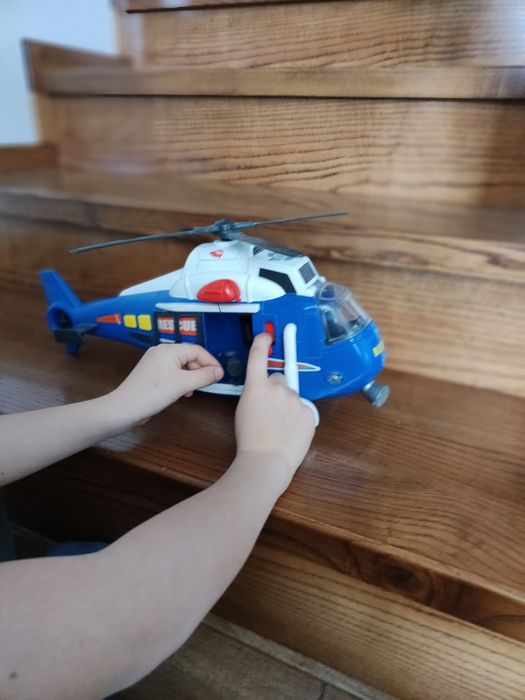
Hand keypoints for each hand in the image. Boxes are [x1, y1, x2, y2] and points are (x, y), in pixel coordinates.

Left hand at [107, 343, 223, 425]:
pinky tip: (182, 393)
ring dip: (192, 377)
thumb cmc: (152, 394)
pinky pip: (173, 373)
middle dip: (201, 370)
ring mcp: (156, 363)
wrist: (124, 409)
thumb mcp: (183, 384)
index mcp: (169, 349)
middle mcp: (162, 352)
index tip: (220, 375)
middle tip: (208, 384)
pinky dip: (182, 381)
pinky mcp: (152, 374)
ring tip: (193, 391)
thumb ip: (204, 376)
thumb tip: (219, 371)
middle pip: (190, 357)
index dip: (211, 362)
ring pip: (182, 366)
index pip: (197, 350)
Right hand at [235, 333, 315, 487]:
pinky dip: (299, 418)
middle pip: (279, 378)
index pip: (259, 355)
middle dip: (276, 389)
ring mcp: (295, 399)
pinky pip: (304, 409)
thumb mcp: (244, 409)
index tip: (266, 335)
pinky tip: (290, 432)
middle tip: (270, 410)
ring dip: (288, 405)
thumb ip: (256, 394)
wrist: (266, 460)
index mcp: (255, 386)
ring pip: (292, 395)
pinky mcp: (309, 412)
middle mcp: (276, 387)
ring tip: (280, 426)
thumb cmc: (249, 439)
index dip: (262, 342)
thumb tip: (267, 392)